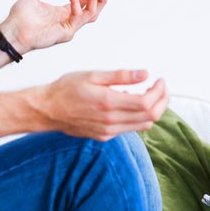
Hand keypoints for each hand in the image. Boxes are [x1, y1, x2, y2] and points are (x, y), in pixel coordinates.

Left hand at [0, 0, 107, 53]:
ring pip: (91, 14)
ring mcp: (69, 28)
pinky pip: (78, 16)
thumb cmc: (20, 18)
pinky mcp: (66, 33)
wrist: (12, 31)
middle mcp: (68, 21)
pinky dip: (76, 2)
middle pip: (93, 10)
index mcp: (63, 13)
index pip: (84, 3)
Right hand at [31, 70, 167, 140]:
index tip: (160, 81)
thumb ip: (121, 76)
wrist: (47, 110)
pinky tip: (129, 103)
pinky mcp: (105, 136)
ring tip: (148, 93)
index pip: (147, 103)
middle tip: (161, 87)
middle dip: (161, 101)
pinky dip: (137, 116)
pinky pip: (130, 128)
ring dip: (152, 110)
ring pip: (143, 125)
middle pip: (150, 116)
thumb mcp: (93, 75)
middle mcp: (110, 121)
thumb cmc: (66, 90)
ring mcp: (108, 131)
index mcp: (108, 103)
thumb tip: (144, 74)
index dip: (159, 92)